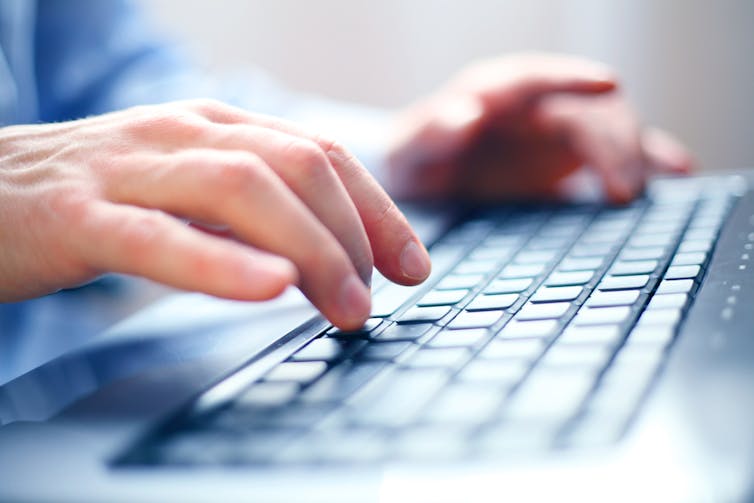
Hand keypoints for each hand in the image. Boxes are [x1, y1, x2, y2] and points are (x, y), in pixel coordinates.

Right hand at [0, 99, 429, 329]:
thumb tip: (324, 252)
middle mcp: (181, 133)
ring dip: (311, 251)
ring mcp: (129, 169)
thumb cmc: (96, 196)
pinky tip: (270, 289)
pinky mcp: (77, 216)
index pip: (320, 154)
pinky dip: (221, 264)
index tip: (412, 264)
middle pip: (297, 166)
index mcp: (214, 126)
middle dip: (355, 235)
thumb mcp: (187, 186)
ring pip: (241, 190)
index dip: (377, 209)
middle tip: (377, 299)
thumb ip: (250, 210)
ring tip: (345, 308)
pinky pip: (159, 238)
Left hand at [387, 53, 691, 203]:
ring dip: (631, 153)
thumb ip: (432, 131)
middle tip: (622, 189)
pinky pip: (616, 151)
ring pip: (609, 126)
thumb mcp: (409, 151)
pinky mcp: (571, 157)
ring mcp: (557, 129)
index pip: (536, 77)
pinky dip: (647, 158)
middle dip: (611, 140)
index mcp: (494, 92)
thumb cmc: (413, 161)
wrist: (425, 182)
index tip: (607, 84)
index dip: (572, 78)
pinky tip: (675, 172)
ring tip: (636, 193)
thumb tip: (467, 113)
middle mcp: (533, 105)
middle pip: (586, 107)